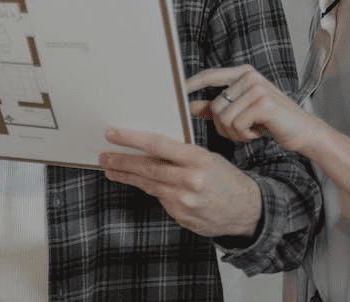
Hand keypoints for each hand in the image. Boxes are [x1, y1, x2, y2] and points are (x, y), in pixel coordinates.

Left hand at [98, 127, 260, 237]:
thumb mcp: (207, 157)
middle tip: (103, 155)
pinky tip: (142, 183)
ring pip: (147, 184)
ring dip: (126, 175)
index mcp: (198, 159)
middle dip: (120, 160)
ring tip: (111, 169)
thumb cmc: (225, 178)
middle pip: (146, 167)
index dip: (131, 138)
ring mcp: (184, 200)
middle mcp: (190, 180)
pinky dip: (150, 189)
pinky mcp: (181, 215)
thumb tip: (148, 147)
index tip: (112, 133)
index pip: (157, 144)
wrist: (246, 209)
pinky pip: (159, 198)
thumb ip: (180, 154)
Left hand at [187, 65, 317, 153]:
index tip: (176, 92)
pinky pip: (237, 124)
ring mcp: (258, 87)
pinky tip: (259, 131)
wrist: (302, 131)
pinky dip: (245, 135)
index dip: (191, 84)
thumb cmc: (270, 121)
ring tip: (252, 129)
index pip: (210, 75)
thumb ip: (216, 107)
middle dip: (224, 126)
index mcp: (243, 73)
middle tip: (243, 130)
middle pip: (216, 106)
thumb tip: (190, 106)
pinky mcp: (264, 103)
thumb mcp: (241, 111)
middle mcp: (249, 76)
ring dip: (235, 132)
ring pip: (225, 118)